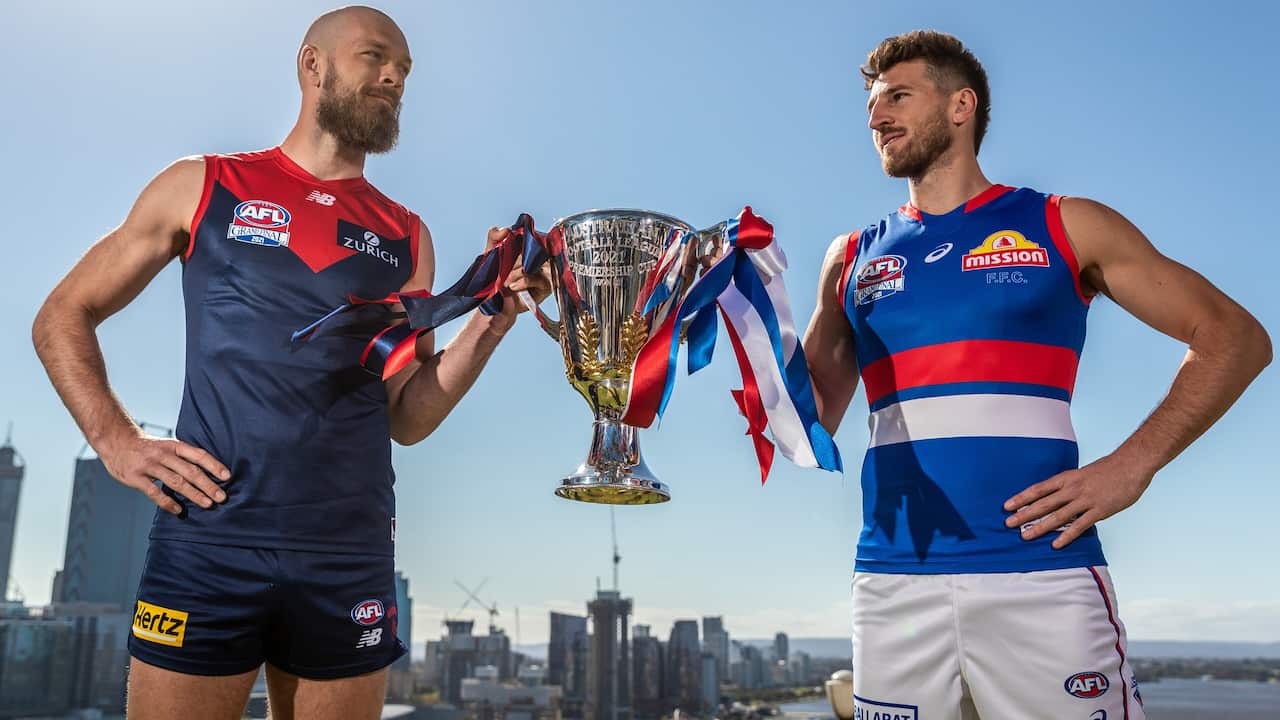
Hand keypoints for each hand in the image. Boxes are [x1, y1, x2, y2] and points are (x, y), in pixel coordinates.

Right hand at [100, 431, 230, 514]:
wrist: (115, 440)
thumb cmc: (146, 447)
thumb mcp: (166, 445)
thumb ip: (182, 457)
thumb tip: (207, 473)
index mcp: (174, 446)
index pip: (198, 455)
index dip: (214, 465)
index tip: (227, 476)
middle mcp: (163, 454)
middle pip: (190, 471)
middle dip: (208, 485)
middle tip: (221, 497)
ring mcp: (149, 466)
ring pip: (175, 482)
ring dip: (193, 494)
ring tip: (207, 504)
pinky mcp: (135, 477)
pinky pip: (154, 492)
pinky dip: (168, 502)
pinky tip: (179, 510)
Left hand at [483, 226, 552, 329]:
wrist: (495, 305)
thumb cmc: (494, 280)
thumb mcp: (490, 255)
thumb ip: (494, 237)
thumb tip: (505, 230)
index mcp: (528, 248)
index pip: (533, 236)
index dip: (524, 239)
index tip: (510, 245)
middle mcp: (539, 258)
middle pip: (537, 249)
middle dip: (518, 259)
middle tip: (505, 269)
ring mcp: (545, 271)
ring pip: (537, 264)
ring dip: (519, 272)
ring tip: (506, 281)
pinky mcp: (547, 286)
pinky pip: (540, 279)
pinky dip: (525, 281)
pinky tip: (514, 286)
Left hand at [1003, 454, 1152, 548]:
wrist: (1131, 464)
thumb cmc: (1108, 469)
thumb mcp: (1082, 473)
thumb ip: (1070, 485)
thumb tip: (1058, 495)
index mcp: (1066, 478)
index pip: (1038, 489)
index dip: (1022, 498)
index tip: (1007, 506)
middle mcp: (1072, 489)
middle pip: (1043, 503)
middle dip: (1024, 514)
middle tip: (1008, 524)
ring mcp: (1085, 500)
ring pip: (1057, 516)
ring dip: (1039, 527)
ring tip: (1025, 536)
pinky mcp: (1099, 511)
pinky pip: (1079, 526)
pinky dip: (1066, 536)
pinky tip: (1055, 544)